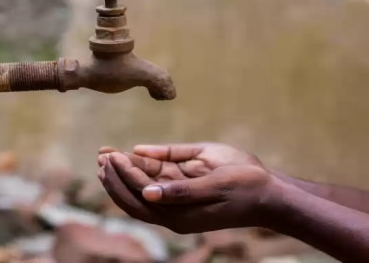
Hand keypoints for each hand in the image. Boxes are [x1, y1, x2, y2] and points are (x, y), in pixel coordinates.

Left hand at [97, 144, 275, 233]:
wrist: (268, 195)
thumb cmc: (245, 187)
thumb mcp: (215, 184)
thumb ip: (182, 190)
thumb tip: (148, 193)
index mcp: (179, 214)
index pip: (141, 194)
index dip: (124, 175)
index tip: (112, 155)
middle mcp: (173, 211)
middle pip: (134, 197)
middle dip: (115, 177)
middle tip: (101, 155)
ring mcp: (177, 203)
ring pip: (141, 190)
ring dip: (123, 174)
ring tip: (105, 156)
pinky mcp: (182, 192)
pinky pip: (156, 182)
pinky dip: (141, 169)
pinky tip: (131, 156)